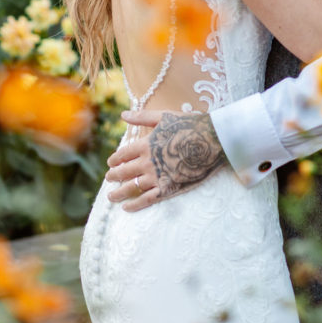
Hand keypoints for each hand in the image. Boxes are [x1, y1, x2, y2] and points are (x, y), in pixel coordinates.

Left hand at [106, 109, 225, 211]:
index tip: (111, 163)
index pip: (124, 154)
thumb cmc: (189, 125)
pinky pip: (147, 200)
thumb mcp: (164, 116)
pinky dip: (135, 205)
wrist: (212, 141)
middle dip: (114, 176)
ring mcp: (157, 177)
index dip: (115, 159)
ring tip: (111, 196)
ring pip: (132, 187)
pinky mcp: (168, 188)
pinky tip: (127, 207)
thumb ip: (142, 117)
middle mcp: (148, 162)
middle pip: (125, 172)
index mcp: (146, 144)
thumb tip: (122, 115)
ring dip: (119, 193)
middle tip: (109, 178)